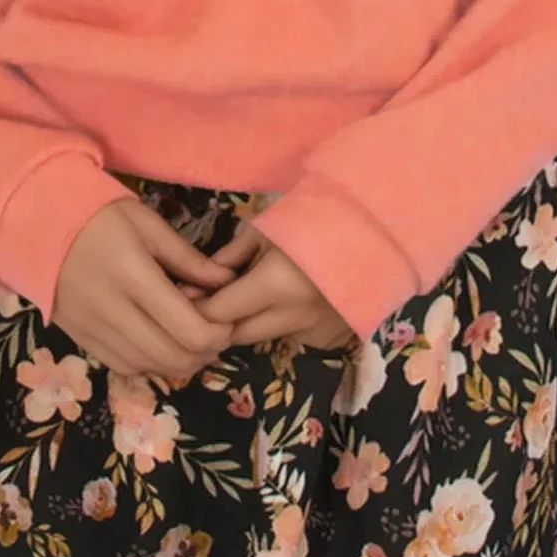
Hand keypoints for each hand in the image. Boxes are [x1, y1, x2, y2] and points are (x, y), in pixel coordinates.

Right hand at [51, 196, 242, 379]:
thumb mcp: (148, 224)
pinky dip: (150, 363)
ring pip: (149, 367)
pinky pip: (124, 367)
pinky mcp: (79, 339)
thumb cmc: (98, 214)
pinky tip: (159, 343)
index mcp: (132, 274)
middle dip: (205, 352)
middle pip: (172, 357)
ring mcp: (92, 329)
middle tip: (215, 332)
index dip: (218, 334)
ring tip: (191, 339)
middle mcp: (111, 309)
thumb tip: (227, 283)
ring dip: (179, 362)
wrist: (35, 222)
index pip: (189, 329)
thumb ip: (189, 259)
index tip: (227, 319)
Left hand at [174, 219, 357, 352]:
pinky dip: (270, 324)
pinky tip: (267, 303)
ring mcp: (312, 329)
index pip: (218, 313)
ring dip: (242, 324)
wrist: (372, 230)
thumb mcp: (266, 229)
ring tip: (234, 298)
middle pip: (235, 336)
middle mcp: (292, 316)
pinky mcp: (325, 334)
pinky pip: (284, 335)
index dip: (196, 307)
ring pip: (259, 338)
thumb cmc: (315, 218)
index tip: (184, 295)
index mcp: (274, 285)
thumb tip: (199, 279)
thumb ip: (230, 257)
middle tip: (203, 300)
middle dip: (215, 322)